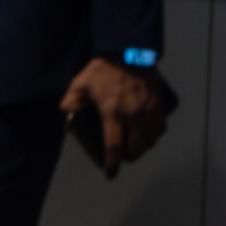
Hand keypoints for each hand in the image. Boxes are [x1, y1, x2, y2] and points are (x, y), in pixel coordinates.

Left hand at [60, 57, 172, 176]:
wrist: (130, 52)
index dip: (112, 162)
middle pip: (135, 148)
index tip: (111, 174)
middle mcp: (133, 116)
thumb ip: (72, 98)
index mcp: (112, 113)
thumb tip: (64, 110)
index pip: (113, 145)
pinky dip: (153, 136)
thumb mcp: (81, 81)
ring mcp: (149, 112)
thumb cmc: (104, 68)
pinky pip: (160, 129)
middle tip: (122, 154)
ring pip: (150, 141)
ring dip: (142, 147)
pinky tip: (146, 133)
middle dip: (128, 156)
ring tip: (133, 145)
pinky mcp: (160, 106)